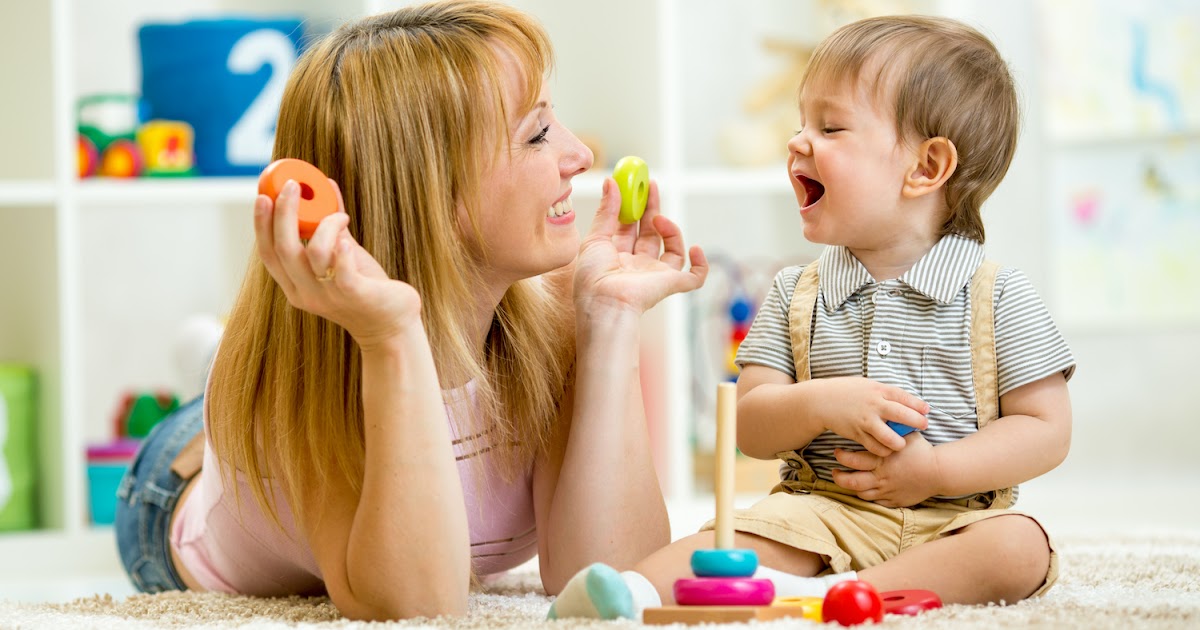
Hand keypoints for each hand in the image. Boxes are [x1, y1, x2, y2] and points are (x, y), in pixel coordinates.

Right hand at [253, 179, 421, 349]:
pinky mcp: (354, 296)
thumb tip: (326, 186)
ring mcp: (328, 297)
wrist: (391, 325)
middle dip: (284, 212)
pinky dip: (342, 251)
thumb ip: (330, 225)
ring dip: (327, 225)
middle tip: (293, 185)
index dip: (262, 224)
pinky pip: (341, 271)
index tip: (263, 195)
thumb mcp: (341, 252)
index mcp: (294, 284)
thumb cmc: (365, 286)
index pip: (268, 253)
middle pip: (283, 249)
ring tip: (342, 217)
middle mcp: (305, 293)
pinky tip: (348, 242)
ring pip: (314, 253)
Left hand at [572, 178, 707, 314]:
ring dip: (670, 230)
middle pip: (650, 233)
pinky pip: (694, 277)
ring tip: (658, 219)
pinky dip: (700, 264)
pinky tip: (695, 248)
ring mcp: (655, 275)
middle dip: (652, 208)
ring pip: (672, 249)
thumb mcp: (594, 238)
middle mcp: (637, 266)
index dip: (633, 206)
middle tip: (651, 186)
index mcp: (616, 257)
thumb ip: (606, 211)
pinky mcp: (671, 284)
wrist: (604, 303)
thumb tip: (611, 183)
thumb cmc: (592, 278)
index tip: (635, 186)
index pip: (628, 227)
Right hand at [808, 377, 929, 456]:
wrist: (820, 401)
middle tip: (924, 426)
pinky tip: (885, 449)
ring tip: (902, 443)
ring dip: (899, 442)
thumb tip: (904, 401)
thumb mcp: (867, 385)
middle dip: (917, 422)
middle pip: (902, 415)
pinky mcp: (857, 433)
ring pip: (890, 437)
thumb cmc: (846, 391)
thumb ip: (884, 393)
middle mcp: (874, 405)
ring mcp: (865, 420)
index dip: (918, 405)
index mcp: (878, 390)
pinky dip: (882, 450)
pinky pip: (875, 447)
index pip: (904, 397)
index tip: (927, 410)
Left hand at [830, 432, 942, 507]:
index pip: (853, 460)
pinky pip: (874, 502)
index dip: (841, 457)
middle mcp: (881, 476)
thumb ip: (890, 428)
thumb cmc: (922, 451)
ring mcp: (887, 490)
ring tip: (844, 480)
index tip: (837, 452)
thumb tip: (880, 416)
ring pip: (860, 493)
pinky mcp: (894, 501)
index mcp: (881, 459)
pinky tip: (863, 489)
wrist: (939, 472)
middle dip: (839, 476)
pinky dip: (866, 496)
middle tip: (834, 470)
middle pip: (851, 480)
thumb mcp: (905, 435)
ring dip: (850, 487)